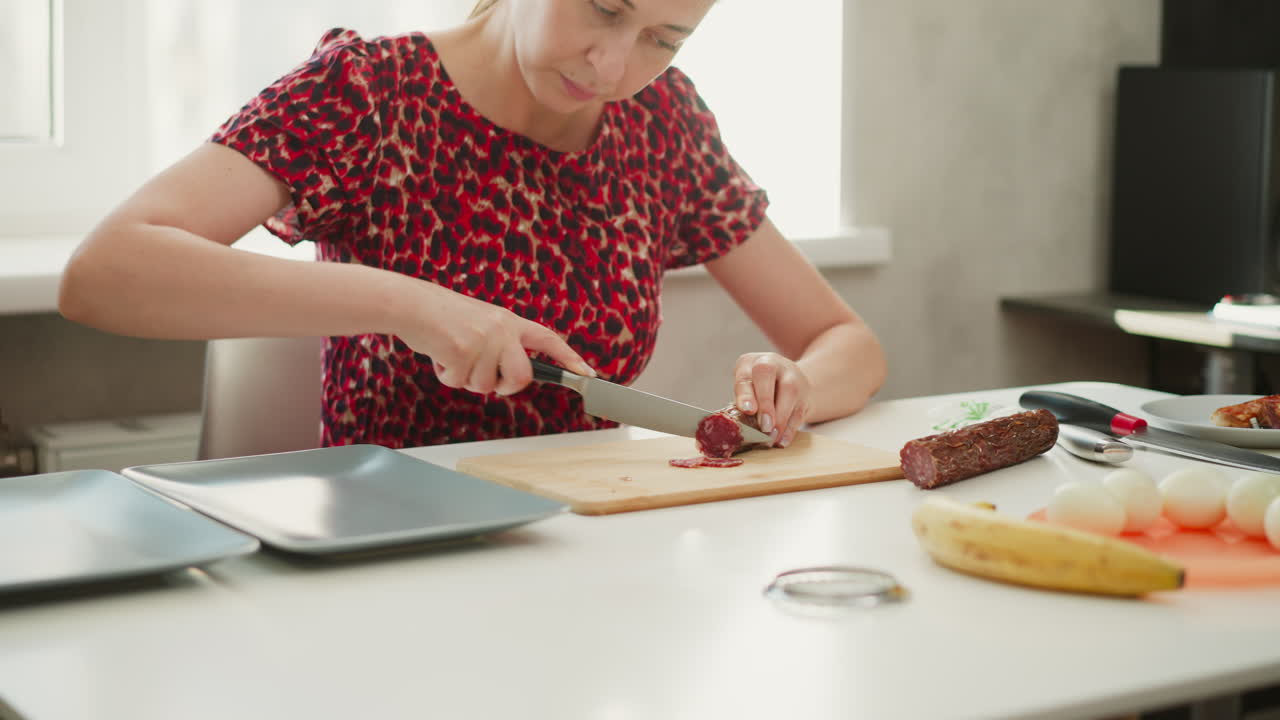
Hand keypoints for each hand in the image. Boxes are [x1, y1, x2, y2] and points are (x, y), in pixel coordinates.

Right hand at [398, 284, 594, 395]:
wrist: (412, 305)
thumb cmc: (442, 317)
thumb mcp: (480, 323)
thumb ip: (499, 345)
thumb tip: (506, 378)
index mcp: (508, 321)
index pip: (547, 339)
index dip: (569, 357)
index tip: (587, 373)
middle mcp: (501, 329)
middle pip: (522, 377)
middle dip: (506, 387)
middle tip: (489, 382)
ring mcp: (483, 340)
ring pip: (485, 386)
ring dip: (466, 379)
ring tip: (452, 355)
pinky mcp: (462, 351)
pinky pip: (459, 383)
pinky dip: (446, 376)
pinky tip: (440, 356)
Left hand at [732, 352, 811, 447]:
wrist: (789, 379)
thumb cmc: (759, 386)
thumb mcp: (746, 386)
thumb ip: (742, 399)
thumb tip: (741, 418)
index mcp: (753, 362)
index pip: (747, 374)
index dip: (746, 393)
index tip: (747, 410)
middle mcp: (774, 364)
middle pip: (767, 375)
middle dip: (766, 403)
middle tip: (763, 426)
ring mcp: (793, 377)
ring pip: (789, 394)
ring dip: (779, 419)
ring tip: (770, 438)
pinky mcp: (805, 395)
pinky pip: (799, 411)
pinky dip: (790, 429)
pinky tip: (781, 441)